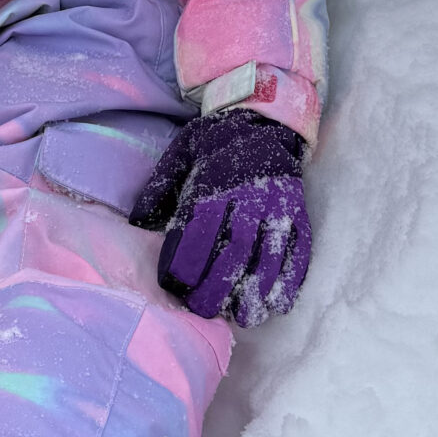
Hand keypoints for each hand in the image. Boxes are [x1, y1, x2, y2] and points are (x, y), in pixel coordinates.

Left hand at [130, 108, 311, 327]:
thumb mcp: (181, 153)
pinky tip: (277, 304)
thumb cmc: (216, 141)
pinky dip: (290, 280)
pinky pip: (300, 250)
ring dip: (256, 290)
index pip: (198, 227)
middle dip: (218, 285)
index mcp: (215, 181)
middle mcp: (249, 196)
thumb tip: (137, 223)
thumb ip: (160, 187)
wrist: (264, 119)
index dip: (186, 260)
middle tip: (204, 311)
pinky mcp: (300, 214)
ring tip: (243, 317)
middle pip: (234, 248)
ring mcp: (278, 207)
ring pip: (269, 255)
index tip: (175, 285)